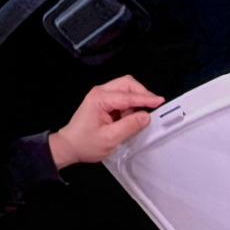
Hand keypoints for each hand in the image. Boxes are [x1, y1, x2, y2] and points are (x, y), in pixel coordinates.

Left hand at [49, 76, 166, 167]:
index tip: (160, 102)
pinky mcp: (104, 100)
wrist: (69, 146)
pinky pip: (123, 96)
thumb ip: (129, 126)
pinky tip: (129, 118)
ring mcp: (102, 95)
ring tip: (137, 117)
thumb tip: (146, 116)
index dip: (145, 99)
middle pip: (127, 84)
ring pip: (126, 88)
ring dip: (136, 100)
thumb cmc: (86, 144)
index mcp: (99, 98)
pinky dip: (130, 104)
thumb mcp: (110, 139)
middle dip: (142, 94)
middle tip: (154, 106)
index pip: (128, 96)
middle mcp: (100, 92)